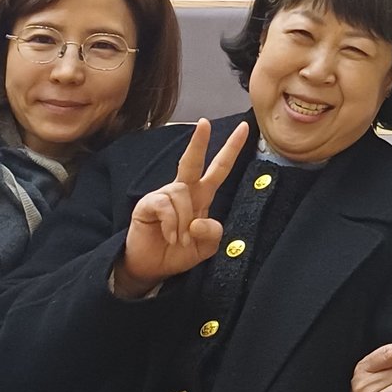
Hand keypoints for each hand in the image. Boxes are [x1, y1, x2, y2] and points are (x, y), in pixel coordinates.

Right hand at [116, 118, 248, 296]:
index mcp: (201, 196)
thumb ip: (213, 234)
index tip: (243, 128)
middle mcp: (183, 191)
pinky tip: (170, 237)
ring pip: (181, 193)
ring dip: (184, 221)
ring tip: (180, 240)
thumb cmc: (179, 253)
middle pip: (192, 161)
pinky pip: (165, 206)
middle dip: (199, 141)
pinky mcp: (147, 204)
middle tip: (204, 123)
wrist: (152, 268)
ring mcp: (163, 196)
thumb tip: (199, 221)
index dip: (231, 149)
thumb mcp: (206, 247)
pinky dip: (171, 225)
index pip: (219, 168)